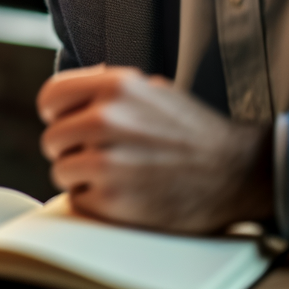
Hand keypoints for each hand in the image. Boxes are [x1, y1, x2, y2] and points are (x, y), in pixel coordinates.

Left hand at [38, 65, 273, 233]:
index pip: (50, 98)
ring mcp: (108, 161)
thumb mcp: (151, 91)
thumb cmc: (193, 133)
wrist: (238, 172)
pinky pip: (78, 200)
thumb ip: (107, 91)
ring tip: (120, 175)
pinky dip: (97, 202)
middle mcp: (107, 119)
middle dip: (73, 150)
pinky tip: (128, 194)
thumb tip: (66, 98)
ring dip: (83, 178)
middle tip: (105, 156)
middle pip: (52, 139)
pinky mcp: (113, 200)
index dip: (57, 115)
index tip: (68, 125)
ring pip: (61, 171)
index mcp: (115, 86)